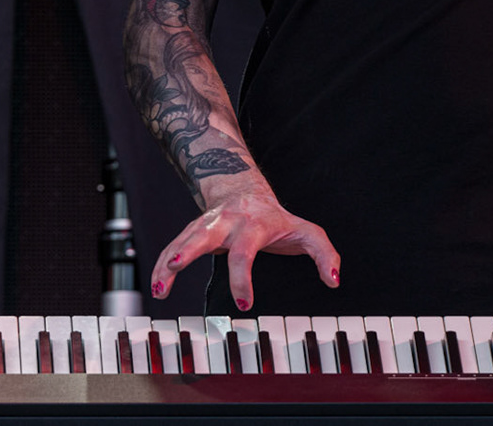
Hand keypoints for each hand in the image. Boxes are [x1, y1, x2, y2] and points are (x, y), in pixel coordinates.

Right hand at [149, 179, 340, 308]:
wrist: (244, 188)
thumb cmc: (276, 218)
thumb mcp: (306, 231)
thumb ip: (325, 254)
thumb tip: (334, 281)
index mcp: (253, 225)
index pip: (245, 252)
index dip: (243, 279)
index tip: (243, 304)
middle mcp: (225, 222)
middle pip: (204, 234)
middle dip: (188, 250)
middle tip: (174, 266)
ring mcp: (205, 224)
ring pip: (182, 239)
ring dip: (167, 261)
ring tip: (159, 288)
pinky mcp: (191, 230)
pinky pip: (172, 246)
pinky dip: (161, 265)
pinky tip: (157, 287)